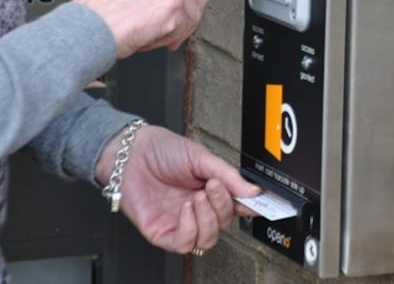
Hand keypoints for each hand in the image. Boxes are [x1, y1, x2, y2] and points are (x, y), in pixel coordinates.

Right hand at [74, 0, 265, 58]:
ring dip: (175, 26)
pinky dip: (169, 36)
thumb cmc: (106, 8)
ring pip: (195, 12)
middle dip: (189, 8)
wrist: (89, 27)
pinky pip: (186, 28)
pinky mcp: (175, 3)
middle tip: (160, 16)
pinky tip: (149, 32)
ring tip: (147, 25)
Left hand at [95, 125, 260, 253]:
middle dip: (222, 205)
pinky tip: (187, 208)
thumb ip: (227, 175)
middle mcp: (199, 209)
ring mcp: (182, 222)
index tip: (262, 203)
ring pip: (208, 239)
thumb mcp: (199, 156)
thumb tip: (253, 191)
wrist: (130, 152)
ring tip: (197, 196)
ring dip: (207, 218)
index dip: (251, 207)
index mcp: (211, 191)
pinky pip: (185, 243)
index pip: (238, 206)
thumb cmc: (161, 151)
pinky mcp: (164, 233)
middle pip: (225, 224)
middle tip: (212, 186)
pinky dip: (191, 227)